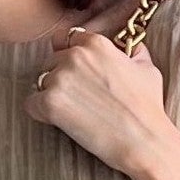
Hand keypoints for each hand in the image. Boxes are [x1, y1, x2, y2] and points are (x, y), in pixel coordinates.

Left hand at [22, 21, 172, 175]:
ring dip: (51, 95)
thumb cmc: (148, 107)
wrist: (144, 140)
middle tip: (78, 99)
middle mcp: (75, 56)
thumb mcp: (147, 68)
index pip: (65, 38)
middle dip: (60, 77)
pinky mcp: (50, 103)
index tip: (76, 73)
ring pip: (40, 81)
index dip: (68, 55)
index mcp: (96, 43)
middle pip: (51, 61)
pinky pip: (31, 103)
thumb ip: (133, 52)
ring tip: (72, 112)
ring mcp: (60, 79)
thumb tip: (130, 48)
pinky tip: (60, 121)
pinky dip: (40, 113)